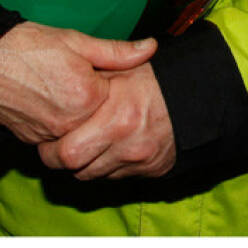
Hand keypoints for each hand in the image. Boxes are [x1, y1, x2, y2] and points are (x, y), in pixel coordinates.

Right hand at [0, 22, 155, 143]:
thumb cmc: (28, 47)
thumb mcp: (76, 41)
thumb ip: (117, 52)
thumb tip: (151, 48)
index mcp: (88, 97)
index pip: (117, 98)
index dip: (111, 81)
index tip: (98, 70)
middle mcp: (71, 123)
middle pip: (100, 119)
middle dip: (97, 103)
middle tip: (80, 80)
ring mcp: (50, 136)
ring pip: (79, 133)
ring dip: (80, 117)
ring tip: (65, 92)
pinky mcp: (32, 141)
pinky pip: (56, 139)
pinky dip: (60, 125)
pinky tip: (51, 103)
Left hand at [37, 65, 175, 179]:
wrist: (199, 96)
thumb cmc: (159, 80)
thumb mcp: (125, 70)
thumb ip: (93, 78)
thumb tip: (64, 76)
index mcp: (116, 118)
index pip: (66, 152)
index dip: (51, 147)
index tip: (48, 138)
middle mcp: (127, 145)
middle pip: (76, 169)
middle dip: (62, 159)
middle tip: (58, 147)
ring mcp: (140, 161)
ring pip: (94, 176)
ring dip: (85, 163)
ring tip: (85, 143)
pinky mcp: (152, 171)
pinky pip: (117, 177)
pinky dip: (108, 166)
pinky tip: (109, 148)